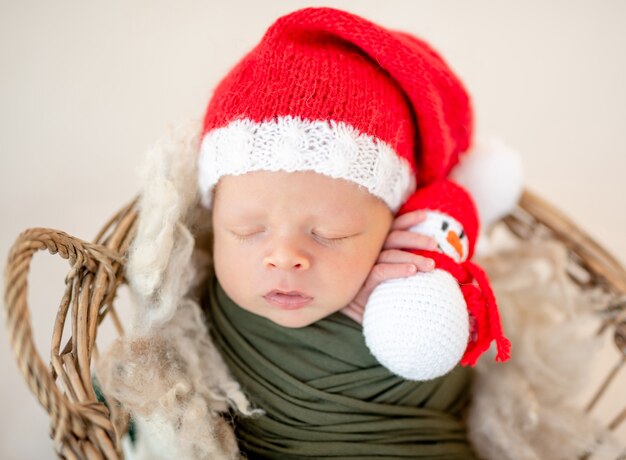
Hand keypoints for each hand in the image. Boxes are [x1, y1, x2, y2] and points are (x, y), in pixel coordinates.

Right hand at [340, 210, 437, 324]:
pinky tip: (412, 271)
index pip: (391, 228)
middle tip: (434, 244)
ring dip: (412, 257)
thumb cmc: (381, 294)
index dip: (407, 220)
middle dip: (415, 238)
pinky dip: (397, 269)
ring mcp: (364, 267)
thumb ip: (404, 262)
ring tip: (430, 264)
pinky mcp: (361, 283)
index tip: (425, 216)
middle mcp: (369, 252)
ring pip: (390, 255)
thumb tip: (430, 256)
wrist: (364, 316)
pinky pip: (381, 272)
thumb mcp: (392, 275)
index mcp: (375, 246)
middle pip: (393, 238)